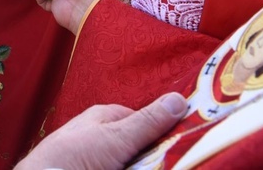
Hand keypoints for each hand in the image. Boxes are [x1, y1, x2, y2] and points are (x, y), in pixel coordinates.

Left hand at [14, 92, 186, 169]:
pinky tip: (139, 167)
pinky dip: (129, 167)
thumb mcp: (116, 137)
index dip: (164, 132)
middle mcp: (101, 136)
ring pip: (130, 160)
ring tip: (160, 165)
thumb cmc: (75, 155)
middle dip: (154, 155)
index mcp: (104, 117)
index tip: (186, 143)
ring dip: (145, 163)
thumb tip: (179, 99)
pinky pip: (119, 165)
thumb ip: (147, 122)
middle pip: (138, 145)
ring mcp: (97, 158)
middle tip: (175, 160)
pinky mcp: (97, 167)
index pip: (143, 120)